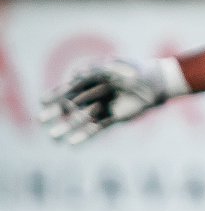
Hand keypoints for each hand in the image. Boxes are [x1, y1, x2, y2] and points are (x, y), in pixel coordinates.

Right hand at [39, 57, 188, 144]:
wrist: (158, 83)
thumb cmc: (137, 71)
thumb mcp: (114, 67)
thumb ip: (94, 71)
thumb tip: (74, 75)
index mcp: (93, 80)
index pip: (70, 88)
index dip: (56, 95)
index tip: (41, 101)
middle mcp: (96, 94)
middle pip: (71, 105)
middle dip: (56, 112)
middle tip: (40, 120)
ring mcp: (105, 106)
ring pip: (81, 119)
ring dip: (67, 128)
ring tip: (52, 136)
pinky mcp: (115, 117)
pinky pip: (97, 127)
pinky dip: (85, 135)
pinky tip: (72, 143)